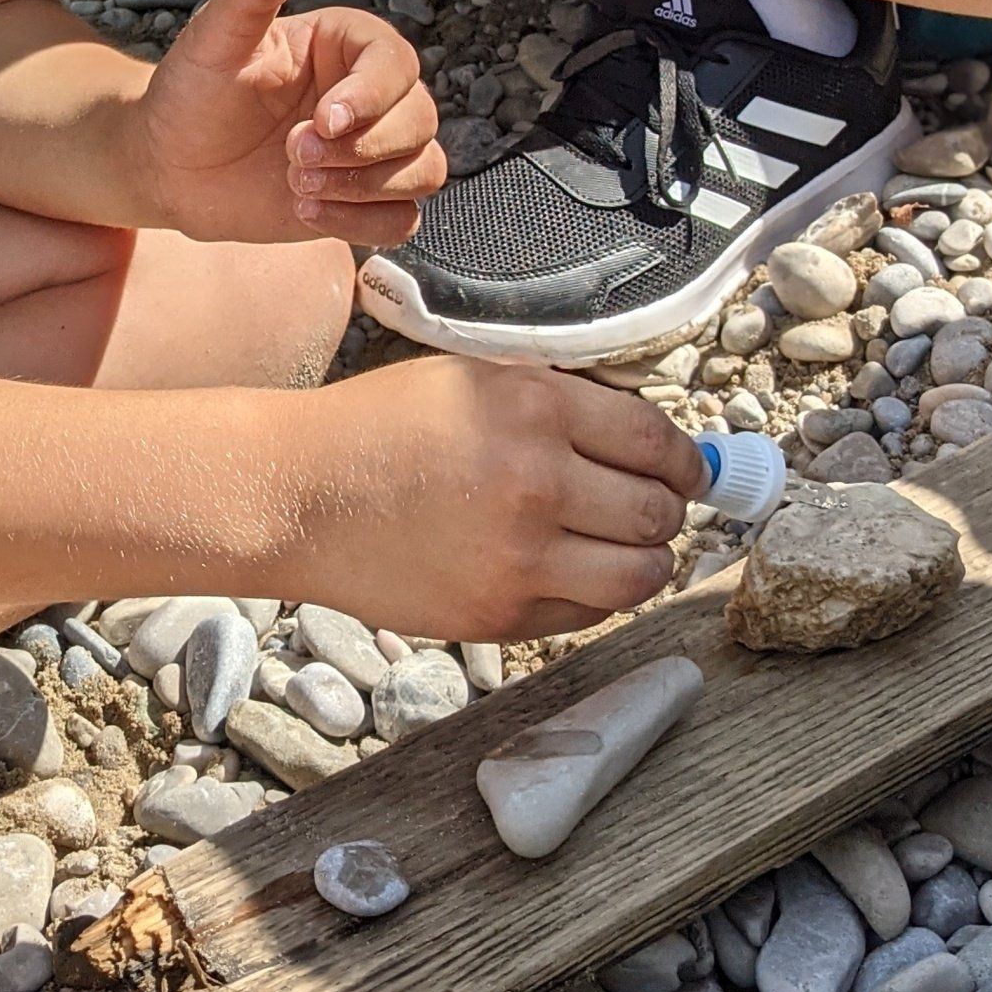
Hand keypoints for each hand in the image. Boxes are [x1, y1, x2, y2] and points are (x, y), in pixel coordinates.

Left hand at [133, 0, 442, 245]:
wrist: (170, 164)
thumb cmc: (192, 93)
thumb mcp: (214, 41)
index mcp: (345, 45)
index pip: (395, 61)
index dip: (370, 95)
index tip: (322, 120)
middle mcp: (369, 94)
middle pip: (420, 118)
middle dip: (363, 148)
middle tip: (293, 156)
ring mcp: (371, 150)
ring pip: (424, 169)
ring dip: (366, 187)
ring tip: (298, 185)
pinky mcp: (363, 200)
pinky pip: (402, 220)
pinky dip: (363, 222)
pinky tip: (306, 210)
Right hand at [280, 355, 710, 637]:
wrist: (302, 493)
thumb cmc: (383, 426)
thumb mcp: (475, 378)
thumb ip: (559, 401)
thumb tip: (648, 439)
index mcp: (535, 404)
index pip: (656, 440)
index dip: (685, 460)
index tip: (689, 471)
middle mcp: (538, 478)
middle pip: (657, 510)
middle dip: (668, 510)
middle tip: (655, 507)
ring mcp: (522, 555)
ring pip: (639, 573)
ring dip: (647, 560)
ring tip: (627, 548)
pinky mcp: (501, 613)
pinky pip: (588, 612)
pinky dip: (596, 595)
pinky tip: (573, 571)